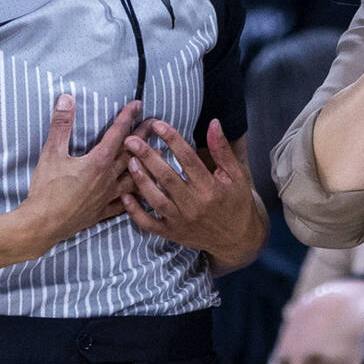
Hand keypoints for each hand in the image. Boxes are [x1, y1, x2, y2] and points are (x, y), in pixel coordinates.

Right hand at [13, 95, 140, 257]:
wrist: (42, 225)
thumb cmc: (46, 190)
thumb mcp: (51, 153)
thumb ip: (61, 125)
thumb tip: (66, 99)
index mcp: (98, 162)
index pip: (117, 134)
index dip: (127, 117)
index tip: (138, 105)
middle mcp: (108, 178)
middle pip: (131, 153)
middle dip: (144, 136)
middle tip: (156, 123)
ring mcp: (107, 197)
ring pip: (134, 178)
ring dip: (146, 164)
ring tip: (158, 156)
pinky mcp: (102, 212)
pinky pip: (125, 204)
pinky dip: (135, 196)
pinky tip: (142, 193)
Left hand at [121, 119, 263, 268]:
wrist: (238, 240)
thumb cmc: (237, 203)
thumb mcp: (236, 175)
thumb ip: (222, 150)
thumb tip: (213, 123)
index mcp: (210, 188)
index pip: (188, 159)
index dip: (172, 139)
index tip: (157, 124)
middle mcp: (194, 205)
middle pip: (167, 177)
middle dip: (147, 156)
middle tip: (131, 139)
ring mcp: (181, 221)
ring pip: (156, 199)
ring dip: (140, 180)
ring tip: (129, 161)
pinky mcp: (172, 233)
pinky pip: (150, 224)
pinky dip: (135, 212)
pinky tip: (126, 196)